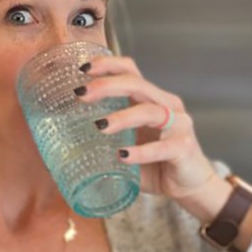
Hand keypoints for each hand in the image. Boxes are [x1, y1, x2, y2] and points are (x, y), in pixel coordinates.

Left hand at [76, 56, 225, 220]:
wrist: (191, 187)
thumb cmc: (156, 165)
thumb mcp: (128, 146)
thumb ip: (105, 141)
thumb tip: (60, 147)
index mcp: (152, 99)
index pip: (131, 70)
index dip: (108, 65)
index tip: (83, 69)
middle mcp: (167, 106)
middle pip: (137, 84)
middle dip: (107, 86)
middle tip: (82, 94)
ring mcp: (179, 125)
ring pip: (149, 112)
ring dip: (122, 117)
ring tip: (100, 126)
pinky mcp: (184, 148)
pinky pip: (161, 148)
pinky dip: (140, 152)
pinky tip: (122, 155)